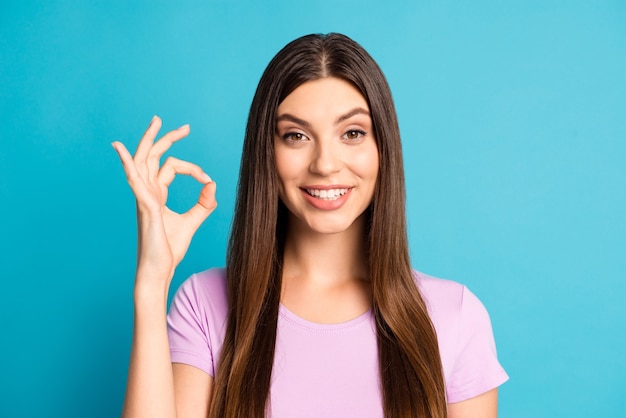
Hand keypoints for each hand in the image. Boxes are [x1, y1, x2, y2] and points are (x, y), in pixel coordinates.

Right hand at [112, 116, 216, 285]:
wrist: (159, 270)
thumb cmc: (169, 249)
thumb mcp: (192, 222)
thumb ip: (203, 204)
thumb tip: (212, 184)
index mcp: (157, 194)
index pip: (172, 167)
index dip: (193, 169)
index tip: (207, 180)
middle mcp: (147, 192)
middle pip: (153, 156)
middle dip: (166, 138)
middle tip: (184, 126)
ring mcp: (143, 197)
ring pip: (143, 161)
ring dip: (148, 140)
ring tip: (156, 121)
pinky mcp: (145, 206)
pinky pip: (133, 180)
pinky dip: (126, 162)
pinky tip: (119, 148)